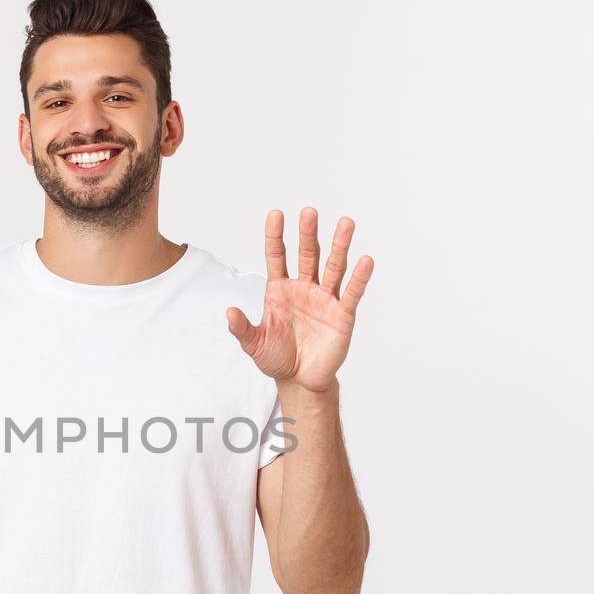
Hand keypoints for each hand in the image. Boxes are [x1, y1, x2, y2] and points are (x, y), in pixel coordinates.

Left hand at [226, 208, 373, 390]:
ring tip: (346, 223)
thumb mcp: (254, 344)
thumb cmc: (277, 359)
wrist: (300, 381)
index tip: (275, 214)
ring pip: (333, 266)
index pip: (277, 256)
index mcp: (280, 290)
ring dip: (340, 245)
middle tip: (309, 212)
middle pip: (307, 255)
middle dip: (308, 234)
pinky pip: (351, 292)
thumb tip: (228, 313)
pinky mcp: (342, 314)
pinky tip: (365, 260)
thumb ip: (242, 328)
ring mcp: (324, 299)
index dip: (276, 236)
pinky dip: (359, 277)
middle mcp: (304, 288)